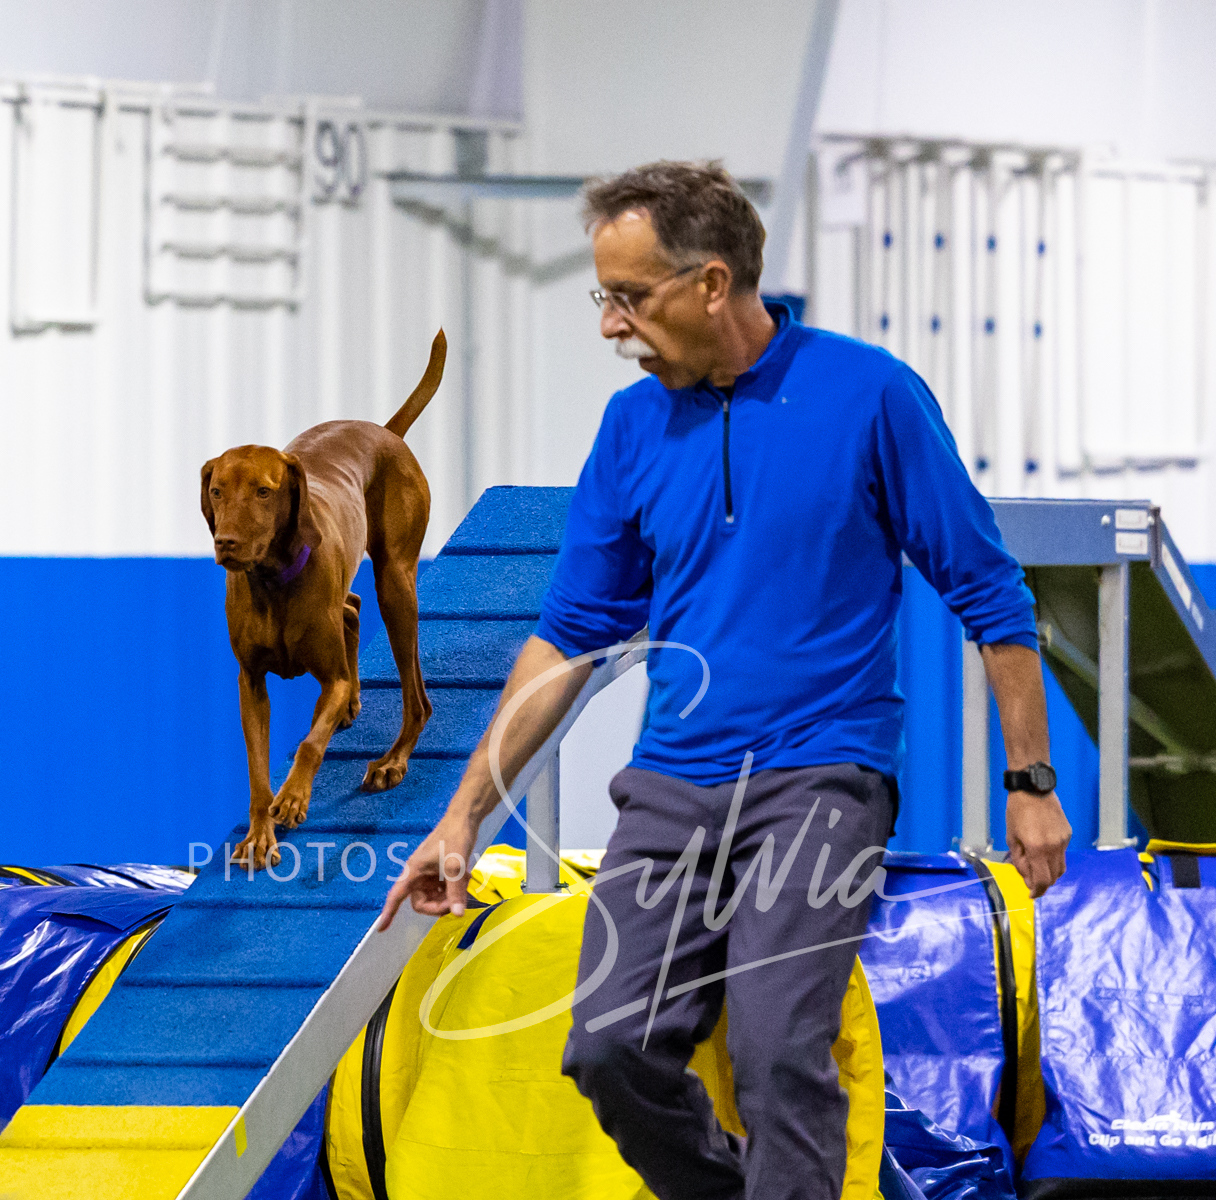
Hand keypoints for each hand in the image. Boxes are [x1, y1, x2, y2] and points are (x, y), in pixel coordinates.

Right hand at [377, 814, 476, 930]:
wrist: (464, 818)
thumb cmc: (454, 838)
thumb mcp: (456, 867)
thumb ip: (455, 892)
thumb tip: (458, 914)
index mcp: (413, 871)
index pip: (396, 896)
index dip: (388, 913)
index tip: (381, 929)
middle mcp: (418, 874)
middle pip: (421, 902)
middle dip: (439, 905)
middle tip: (458, 901)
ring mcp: (429, 872)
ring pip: (434, 896)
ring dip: (449, 896)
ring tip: (465, 884)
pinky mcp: (439, 870)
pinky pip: (442, 887)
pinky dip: (453, 887)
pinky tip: (466, 878)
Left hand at [1005, 791, 1070, 897]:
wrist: (1033, 789)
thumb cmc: (1017, 810)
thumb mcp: (1012, 837)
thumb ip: (1020, 859)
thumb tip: (1026, 876)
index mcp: (1037, 848)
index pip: (1042, 880)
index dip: (1037, 891)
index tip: (1031, 894)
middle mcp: (1054, 847)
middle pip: (1054, 877)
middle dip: (1043, 883)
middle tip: (1032, 882)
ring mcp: (1063, 841)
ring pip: (1061, 867)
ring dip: (1050, 872)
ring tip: (1037, 867)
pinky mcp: (1068, 834)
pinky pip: (1062, 853)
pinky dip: (1053, 857)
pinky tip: (1043, 850)